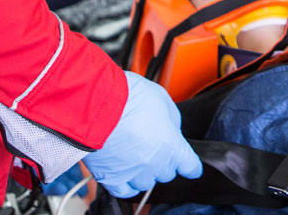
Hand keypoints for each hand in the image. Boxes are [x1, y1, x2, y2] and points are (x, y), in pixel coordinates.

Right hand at [83, 71, 202, 197]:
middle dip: (164, 161)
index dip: (191, 166)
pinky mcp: (110, 177)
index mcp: (171, 146)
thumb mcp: (163, 99)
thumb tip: (171, 129)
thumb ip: (172, 120)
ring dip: (144, 171)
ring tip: (136, 155)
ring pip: (146, 182)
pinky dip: (127, 184)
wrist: (97, 103)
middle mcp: (154, 164)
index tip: (191, 167)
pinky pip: (124, 191)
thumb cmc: (128, 97)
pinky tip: (126, 173)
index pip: (190, 166)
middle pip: (166, 173)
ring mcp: (132, 173)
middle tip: (153, 145)